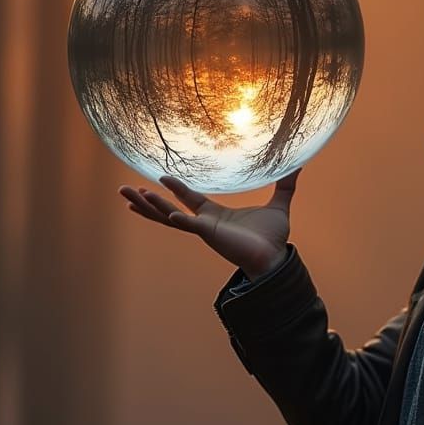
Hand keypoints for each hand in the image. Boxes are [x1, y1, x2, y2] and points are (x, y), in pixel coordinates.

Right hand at [118, 169, 300, 279]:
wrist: (274, 258)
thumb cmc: (273, 238)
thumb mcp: (279, 205)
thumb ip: (286, 186)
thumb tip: (299, 165)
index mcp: (215, 216)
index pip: (189, 199)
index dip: (175, 188)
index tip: (161, 177)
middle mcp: (204, 223)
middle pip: (167, 209)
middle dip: (146, 201)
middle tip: (124, 190)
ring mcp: (204, 230)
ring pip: (169, 218)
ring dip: (149, 208)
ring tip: (128, 196)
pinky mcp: (210, 235)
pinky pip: (188, 225)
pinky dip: (177, 218)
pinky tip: (165, 212)